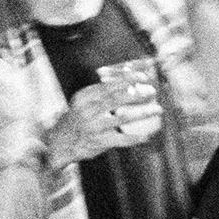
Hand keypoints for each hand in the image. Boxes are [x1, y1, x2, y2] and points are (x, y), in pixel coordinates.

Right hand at [46, 77, 162, 166]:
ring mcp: (93, 126)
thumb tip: (127, 76)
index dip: (127, 79)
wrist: (60, 142)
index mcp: (85, 97)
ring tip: (158, 109)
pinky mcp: (98, 141)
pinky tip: (148, 135)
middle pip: (116, 99)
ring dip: (143, 113)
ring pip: (123, 118)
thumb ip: (102, 92)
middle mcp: (88, 110)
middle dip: (137, 94)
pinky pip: (122, 139)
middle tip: (153, 92)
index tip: (143, 76)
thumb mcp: (84, 102)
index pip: (108, 85)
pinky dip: (136, 137)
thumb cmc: (79, 119)